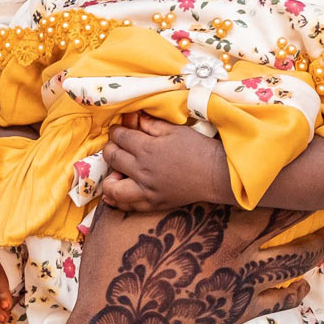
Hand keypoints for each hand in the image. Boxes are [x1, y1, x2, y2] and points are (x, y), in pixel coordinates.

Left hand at [99, 116, 232, 213]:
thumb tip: (133, 117)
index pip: (120, 137)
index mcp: (148, 149)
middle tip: (115, 146)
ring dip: (109, 177)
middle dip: (110, 148)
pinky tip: (115, 193)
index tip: (117, 129)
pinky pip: (127, 206)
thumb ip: (151, 124)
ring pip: (113, 188)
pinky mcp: (152, 204)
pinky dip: (116, 200)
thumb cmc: (197, 149)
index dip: (116, 131)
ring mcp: (146, 190)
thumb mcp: (175, 130)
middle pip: (112, 158)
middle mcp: (143, 170)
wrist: (214, 174)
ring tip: (116, 172)